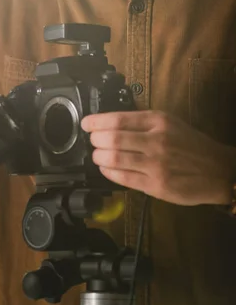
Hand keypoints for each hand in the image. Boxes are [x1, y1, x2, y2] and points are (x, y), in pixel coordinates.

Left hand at [82, 110, 235, 205]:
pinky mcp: (156, 186)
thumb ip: (142, 122)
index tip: (86, 123)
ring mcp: (156, 165)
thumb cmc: (190, 144)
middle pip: (113, 138)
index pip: (118, 119)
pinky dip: (109, 172)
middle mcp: (157, 141)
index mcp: (158, 121)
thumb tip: (110, 123)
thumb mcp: (169, 122)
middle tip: (92, 141)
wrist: (217, 170)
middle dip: (95, 140)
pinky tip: (105, 168)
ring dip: (99, 156)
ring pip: (115, 158)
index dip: (96, 122)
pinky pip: (124, 178)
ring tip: (97, 155)